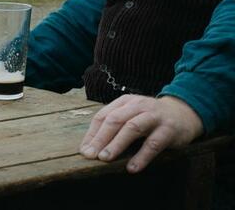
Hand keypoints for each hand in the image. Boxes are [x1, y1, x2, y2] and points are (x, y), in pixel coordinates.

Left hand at [79, 95, 203, 172]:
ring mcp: (154, 116)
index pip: (103, 116)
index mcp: (124, 102)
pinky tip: (132, 168)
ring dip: (117, 144)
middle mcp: (138, 106)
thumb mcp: (131, 115)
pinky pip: (153, 143)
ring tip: (105, 159)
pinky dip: (141, 156)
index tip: (84, 150)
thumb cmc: (150, 118)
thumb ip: (113, 126)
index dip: (92, 134)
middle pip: (115, 120)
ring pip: (132, 128)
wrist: (184, 113)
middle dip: (101, 138)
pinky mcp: (169, 129)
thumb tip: (90, 147)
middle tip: (91, 155)